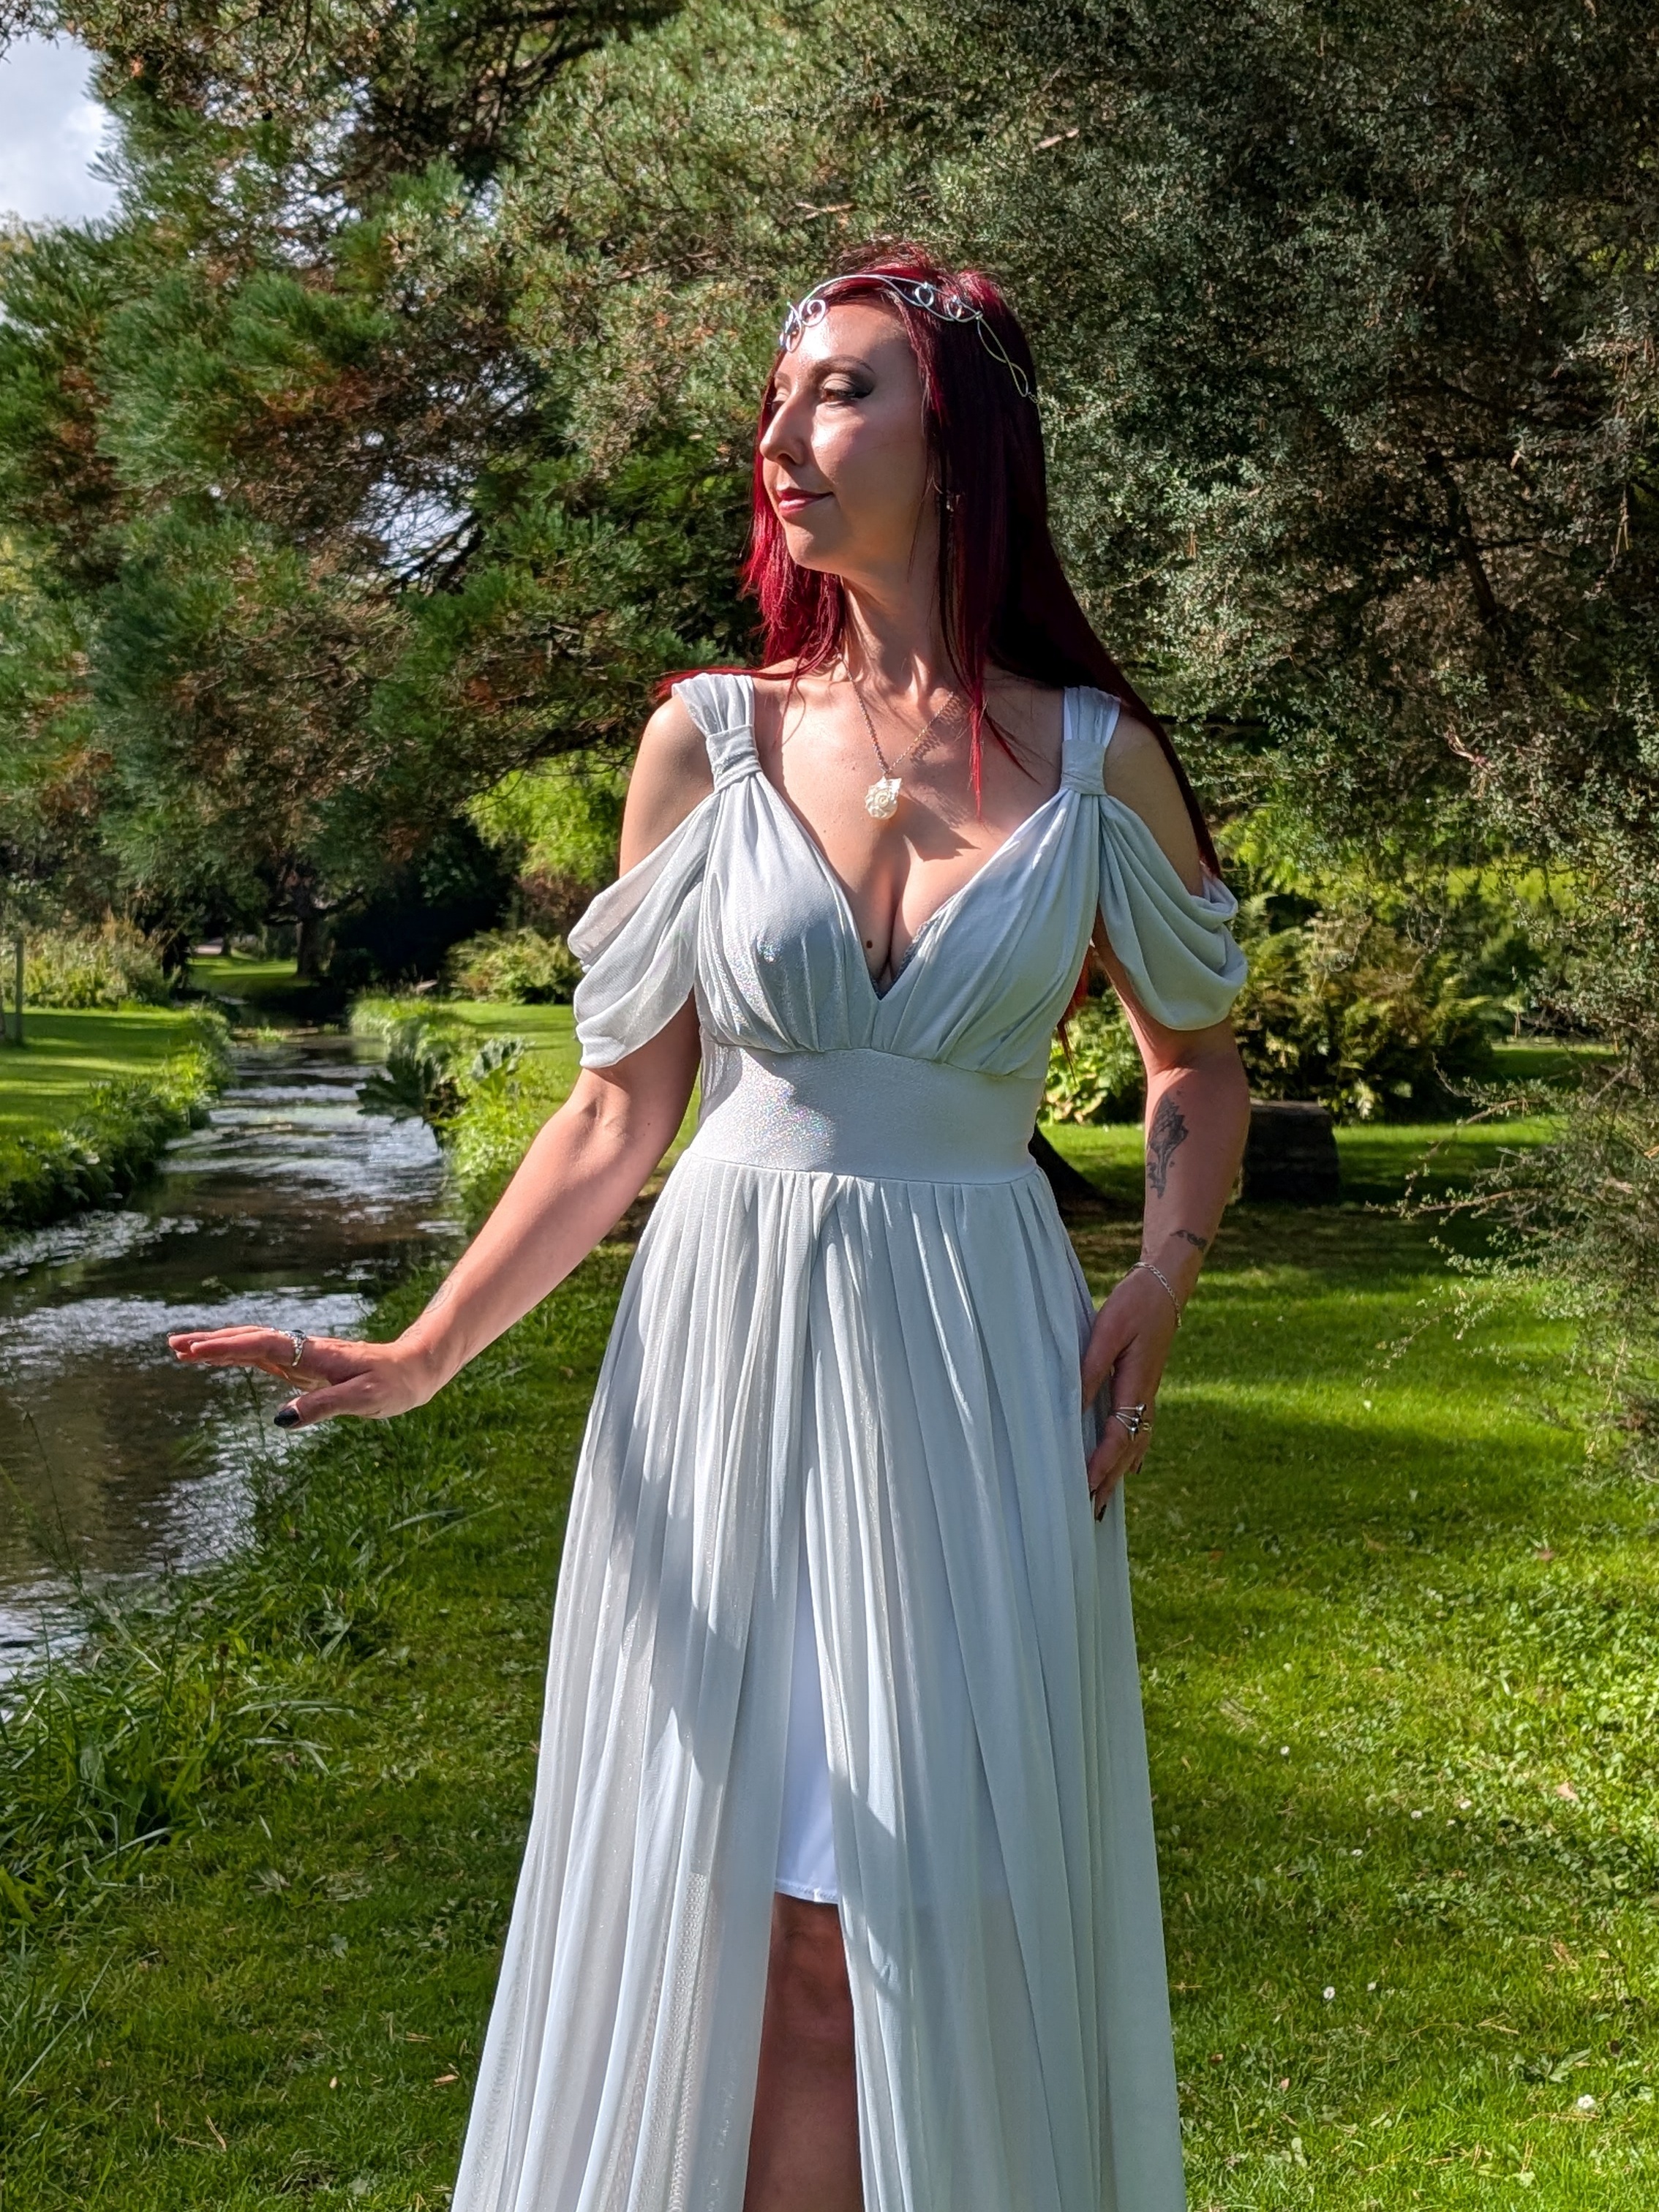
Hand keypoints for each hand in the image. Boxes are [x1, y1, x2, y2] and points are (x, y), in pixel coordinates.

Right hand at [166, 1326, 435, 1426]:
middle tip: (174, 1346)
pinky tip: (220, 1359)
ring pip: (254, 1347)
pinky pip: (265, 1358)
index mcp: (315, 1354)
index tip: (195, 1349)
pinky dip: (238, 1356)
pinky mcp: (306, 1367)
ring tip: (183, 1350)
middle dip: (212, 1342)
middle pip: (251, 1340)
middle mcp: (305, 1350)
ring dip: (220, 1347)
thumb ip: (323, 1407)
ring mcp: (303, 1357)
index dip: (228, 1347)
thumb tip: (280, 1419)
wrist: (415, 1370)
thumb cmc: (394, 1385)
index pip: (263, 1347)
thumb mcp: (363, 1400)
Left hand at [1080, 1266, 1179, 1519]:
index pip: (1118, 1435)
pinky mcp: (1146, 1385)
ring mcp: (1149, 1392)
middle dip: (1110, 1479)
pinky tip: (1130, 1466)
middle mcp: (1146, 1395)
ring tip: (1105, 1498)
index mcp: (1136, 1384)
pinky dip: (1133, 1452)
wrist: (1166, 1286)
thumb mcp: (1107, 1330)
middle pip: (1129, 1448)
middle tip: (1093, 1512)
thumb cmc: (1134, 1304)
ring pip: (1136, 1442)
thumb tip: (1075, 1404)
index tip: (1084, 1485)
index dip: (1100, 1463)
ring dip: (1120, 1471)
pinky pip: (1141, 1428)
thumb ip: (1090, 1367)